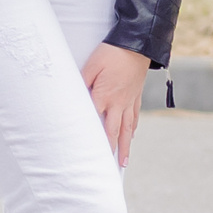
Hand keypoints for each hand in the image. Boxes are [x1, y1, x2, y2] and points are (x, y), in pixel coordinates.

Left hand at [80, 43, 150, 165]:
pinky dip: (133, 128)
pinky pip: (135, 115)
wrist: (138, 44)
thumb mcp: (91, 65)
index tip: (86, 155)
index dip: (91, 140)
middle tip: (110, 168)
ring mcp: (129, 100)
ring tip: (124, 162)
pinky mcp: (136, 94)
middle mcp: (118, 103)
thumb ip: (81, 82)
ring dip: (125, 146)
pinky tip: (131, 135)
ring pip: (127, 129)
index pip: (95, 124)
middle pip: (113, 132)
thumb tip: (74, 97)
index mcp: (103, 97)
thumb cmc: (111, 53)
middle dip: (112, 151)